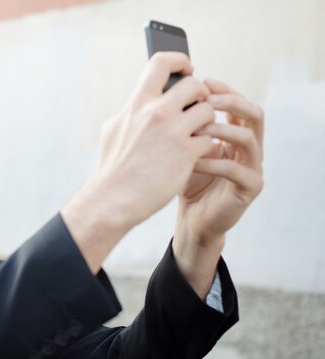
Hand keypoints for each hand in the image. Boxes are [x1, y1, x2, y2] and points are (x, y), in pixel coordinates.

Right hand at [62, 52, 216, 272]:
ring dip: (206, 123)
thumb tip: (140, 102)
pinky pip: (209, 139)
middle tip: (198, 108)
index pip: (162, 63)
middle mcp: (157, 113)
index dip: (180, 60)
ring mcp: (174, 133)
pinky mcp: (187, 154)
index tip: (187, 69)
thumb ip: (131, 112)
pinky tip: (196, 156)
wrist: (114, 200)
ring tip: (197, 135)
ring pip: (208, 112)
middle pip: (195, 85)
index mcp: (137, 104)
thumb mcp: (113, 130)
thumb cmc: (112, 168)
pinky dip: (205, 147)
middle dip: (200, 96)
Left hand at [173, 79, 263, 296]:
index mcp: (236, 133)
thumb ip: (182, 124)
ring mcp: (254, 167)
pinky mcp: (250, 188)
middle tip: (207, 100)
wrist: (192, 219)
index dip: (224, 89)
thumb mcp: (181, 146)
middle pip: (254, 113)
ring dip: (220, 130)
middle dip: (230, 102)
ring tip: (195, 130)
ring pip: (247, 138)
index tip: (203, 80)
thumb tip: (165, 93)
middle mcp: (250, 147)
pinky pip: (235, 169)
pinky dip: (212, 162)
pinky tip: (192, 161)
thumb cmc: (185, 179)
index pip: (238, 102)